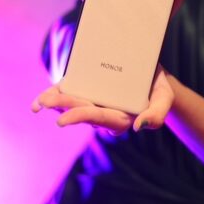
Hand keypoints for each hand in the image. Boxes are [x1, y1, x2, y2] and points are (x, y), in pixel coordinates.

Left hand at [32, 65, 174, 134]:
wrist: (153, 76)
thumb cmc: (159, 89)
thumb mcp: (164, 98)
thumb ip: (157, 114)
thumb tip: (139, 126)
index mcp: (121, 118)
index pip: (100, 118)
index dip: (81, 117)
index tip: (63, 120)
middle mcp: (104, 113)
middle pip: (82, 111)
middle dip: (63, 107)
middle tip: (45, 105)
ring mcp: (95, 102)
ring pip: (72, 105)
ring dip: (55, 103)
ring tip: (39, 104)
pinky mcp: (89, 89)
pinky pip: (70, 93)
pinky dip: (55, 94)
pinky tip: (40, 99)